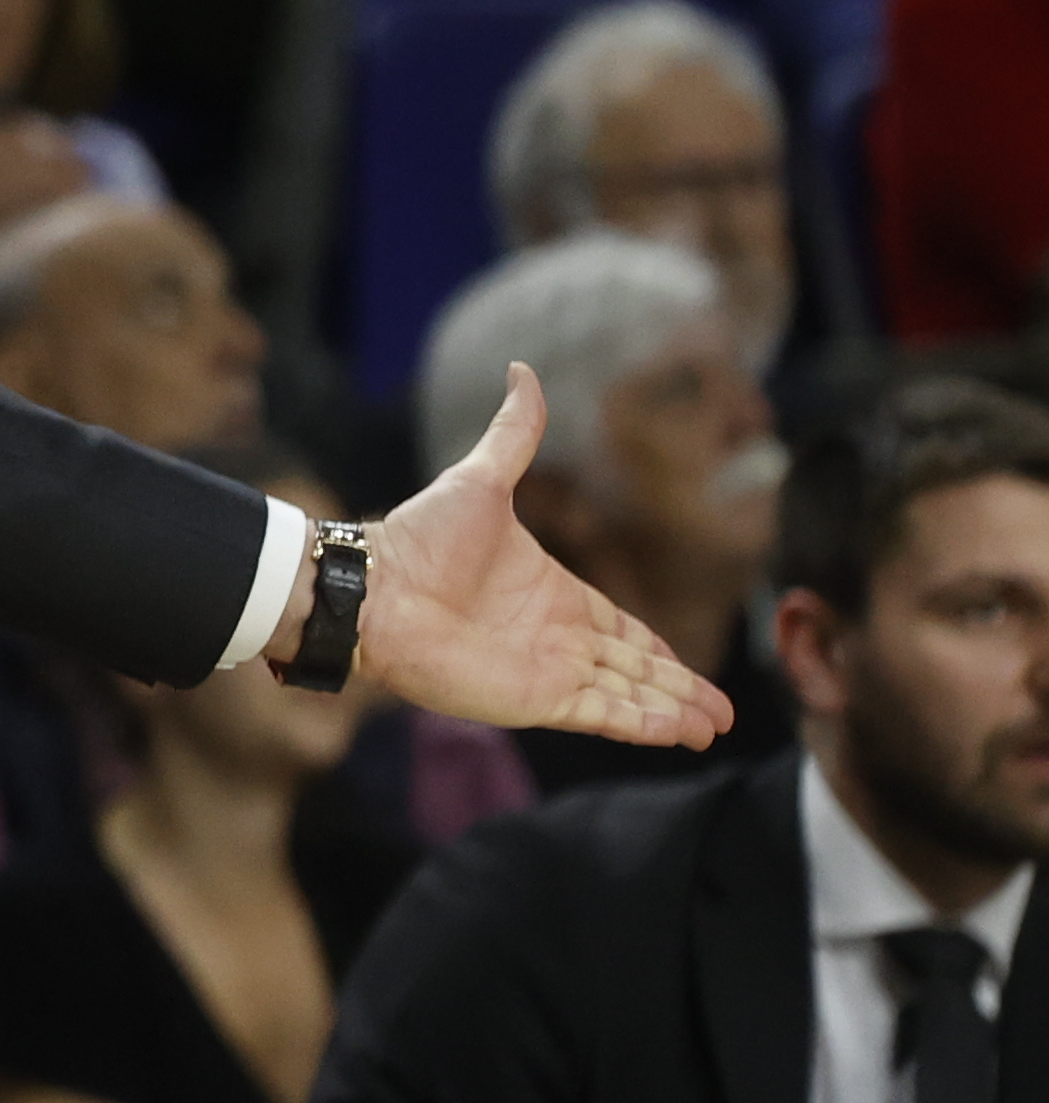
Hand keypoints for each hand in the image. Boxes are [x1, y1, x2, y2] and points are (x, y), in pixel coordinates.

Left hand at [299, 365, 734, 747]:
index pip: (620, 628)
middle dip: (680, 689)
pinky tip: (678, 732)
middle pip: (634, 669)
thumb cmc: (421, 537)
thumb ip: (514, 434)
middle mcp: (556, 637)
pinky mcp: (534, 698)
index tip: (689, 667)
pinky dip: (642, 724)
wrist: (376, 588)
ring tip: (716, 729)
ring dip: (672, 712)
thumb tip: (522, 370)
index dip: (656, 650)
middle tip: (725, 714)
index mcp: (554, 592)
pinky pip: (602, 714)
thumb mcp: (482, 479)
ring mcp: (546, 671)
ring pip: (627, 696)